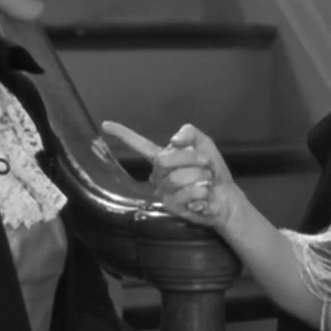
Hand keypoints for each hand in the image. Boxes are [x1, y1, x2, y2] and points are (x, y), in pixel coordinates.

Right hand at [101, 121, 239, 232]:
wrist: (225, 196)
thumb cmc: (212, 171)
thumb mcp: (204, 145)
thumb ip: (190, 134)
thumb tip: (173, 141)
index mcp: (163, 157)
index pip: (139, 144)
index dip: (123, 134)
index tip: (105, 124)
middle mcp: (158, 174)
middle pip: (164, 160)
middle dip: (191, 160)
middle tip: (206, 165)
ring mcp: (162, 191)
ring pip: (177, 178)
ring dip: (200, 177)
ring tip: (205, 182)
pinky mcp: (170, 206)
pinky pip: (186, 193)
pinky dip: (202, 191)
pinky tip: (203, 196)